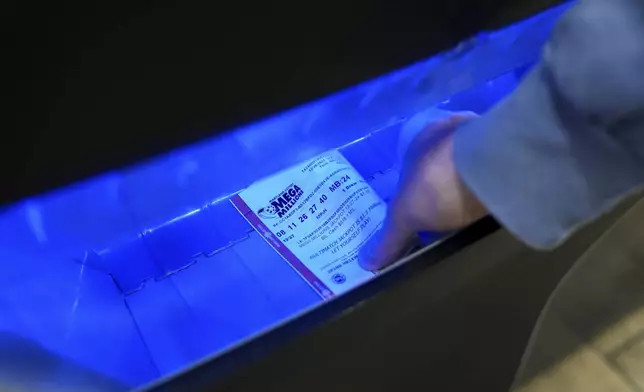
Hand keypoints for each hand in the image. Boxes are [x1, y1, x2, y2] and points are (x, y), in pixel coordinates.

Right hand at [359, 112, 487, 270]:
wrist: (491, 167)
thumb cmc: (437, 182)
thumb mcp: (406, 215)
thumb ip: (390, 237)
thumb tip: (367, 262)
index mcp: (419, 139)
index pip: (411, 165)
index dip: (412, 190)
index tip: (418, 213)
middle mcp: (450, 132)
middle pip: (442, 165)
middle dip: (442, 188)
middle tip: (445, 218)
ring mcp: (483, 136)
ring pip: (470, 166)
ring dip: (470, 186)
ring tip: (472, 216)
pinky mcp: (511, 148)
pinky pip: (497, 172)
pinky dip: (494, 189)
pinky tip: (495, 207)